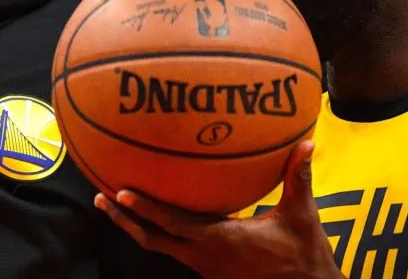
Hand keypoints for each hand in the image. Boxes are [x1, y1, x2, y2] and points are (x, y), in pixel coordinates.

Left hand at [94, 140, 341, 278]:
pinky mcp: (209, 270)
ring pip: (160, 246)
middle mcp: (204, 256)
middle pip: (152, 239)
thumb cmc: (304, 255)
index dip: (145, 209)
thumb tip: (307, 142)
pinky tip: (153, 216)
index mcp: (221, 240)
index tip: (120, 193)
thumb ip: (298, 177)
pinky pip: (174, 249)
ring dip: (136, 226)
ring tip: (114, 204)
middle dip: (124, 218)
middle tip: (100, 196)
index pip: (173, 224)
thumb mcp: (301, 215)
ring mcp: (204, 266)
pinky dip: (156, 232)